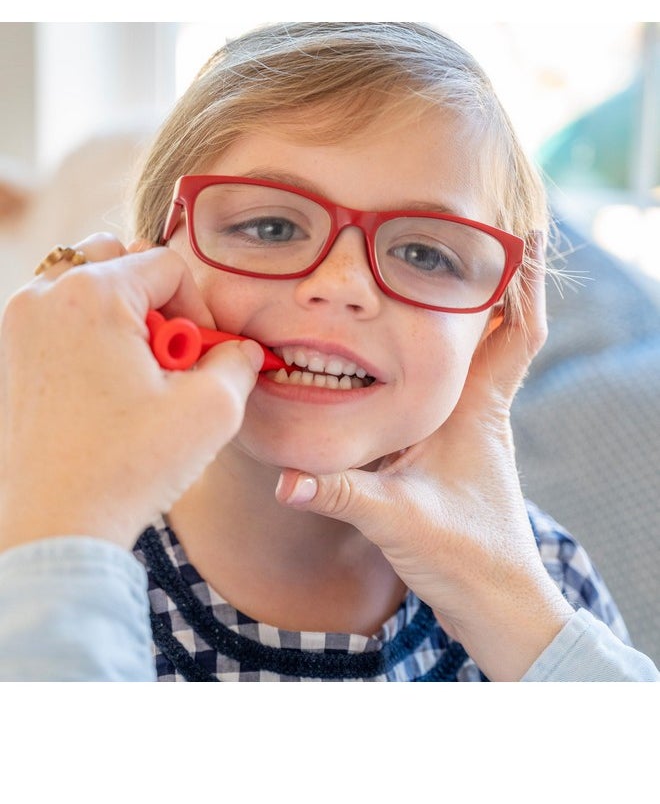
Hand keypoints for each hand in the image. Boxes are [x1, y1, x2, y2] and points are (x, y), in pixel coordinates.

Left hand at [0, 234, 262, 550]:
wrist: (55, 526)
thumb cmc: (126, 468)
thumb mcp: (212, 411)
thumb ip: (239, 363)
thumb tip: (242, 350)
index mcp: (91, 295)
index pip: (167, 266)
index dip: (199, 310)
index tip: (202, 355)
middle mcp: (44, 297)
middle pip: (117, 260)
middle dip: (153, 301)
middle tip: (165, 357)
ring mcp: (17, 326)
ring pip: (84, 286)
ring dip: (120, 316)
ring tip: (135, 373)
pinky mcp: (8, 356)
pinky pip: (58, 318)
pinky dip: (89, 337)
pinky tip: (106, 389)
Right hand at [275, 234, 572, 679]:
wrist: (496, 606)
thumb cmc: (467, 557)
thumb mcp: (398, 518)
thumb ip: (340, 494)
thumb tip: (284, 478)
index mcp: (476, 411)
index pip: (518, 332)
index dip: (524, 286)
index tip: (517, 238)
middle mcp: (478, 412)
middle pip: (499, 334)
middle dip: (489, 287)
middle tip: (465, 242)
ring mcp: (468, 433)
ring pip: (473, 361)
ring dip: (465, 322)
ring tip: (429, 280)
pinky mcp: (453, 454)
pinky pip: (451, 392)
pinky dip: (439, 363)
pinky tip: (401, 358)